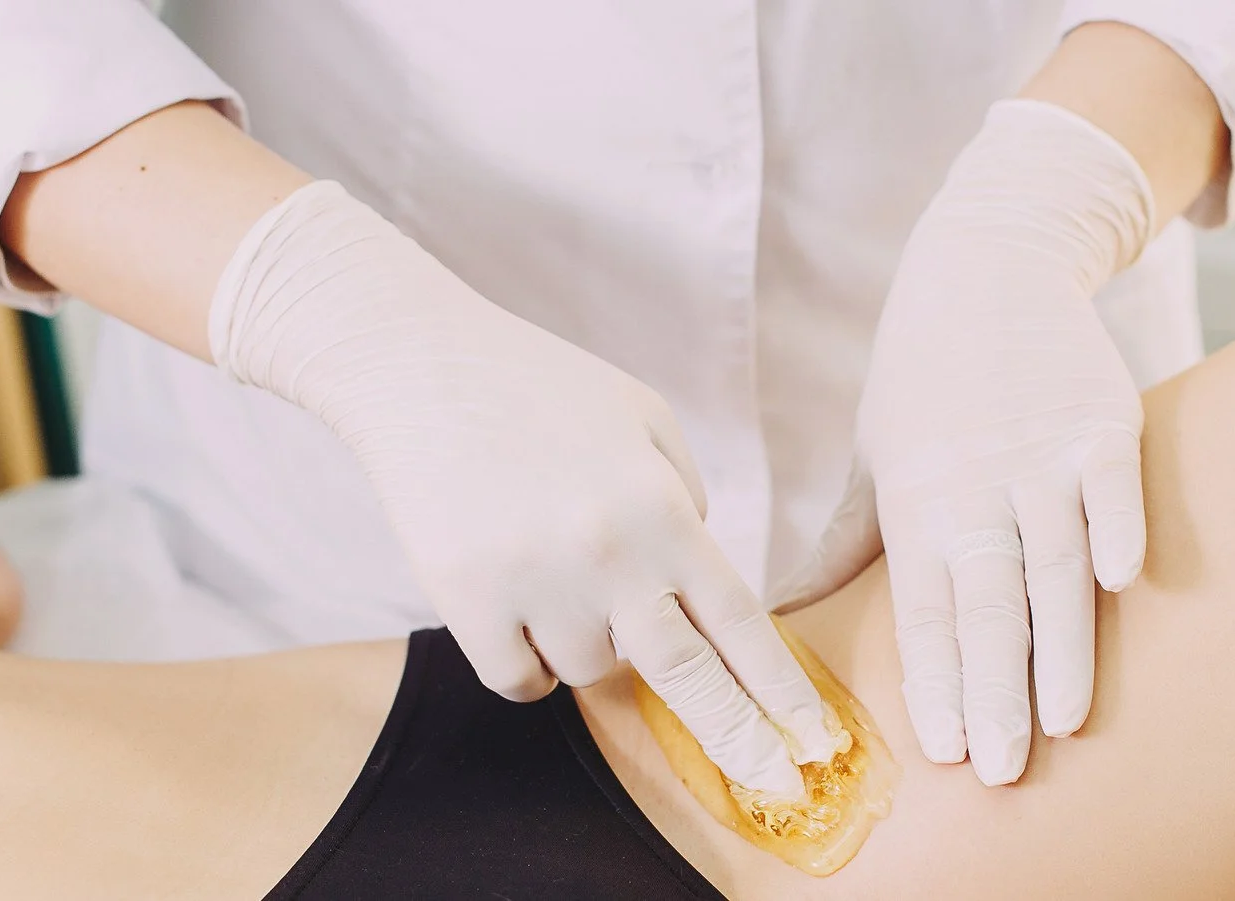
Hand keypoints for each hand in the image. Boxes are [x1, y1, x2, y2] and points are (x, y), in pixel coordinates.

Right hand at [207, 181, 840, 797]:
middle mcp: (607, 551)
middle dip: (739, 743)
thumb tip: (696, 588)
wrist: (419, 366)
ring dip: (595, 648)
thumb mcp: (644, 418)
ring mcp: (533, 580)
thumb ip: (686, 501)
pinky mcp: (464, 599)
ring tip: (565, 578)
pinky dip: (529, 663)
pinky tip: (521, 610)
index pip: (740, 622)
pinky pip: (519, 680)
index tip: (816, 742)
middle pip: (686, 681)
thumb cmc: (541, 388)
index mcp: (662, 505)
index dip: (782, 691)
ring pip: (591, 673)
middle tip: (776, 786)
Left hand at [775, 100, 1153, 784]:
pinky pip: (1113, 483)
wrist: (985, 263)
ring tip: (1065, 720)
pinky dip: (1117, 528)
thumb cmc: (919, 375)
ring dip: (1060, 642)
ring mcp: (1041, 452)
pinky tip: (1124, 588)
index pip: (923, 607)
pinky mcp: (1102, 420)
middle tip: (1004, 769)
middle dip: (993, 689)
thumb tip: (784, 608)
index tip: (944, 750)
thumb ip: (846, 539)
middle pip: (986, 600)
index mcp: (915, 497)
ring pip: (1053, 559)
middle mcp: (975, 483)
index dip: (933, 679)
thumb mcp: (873, 452)